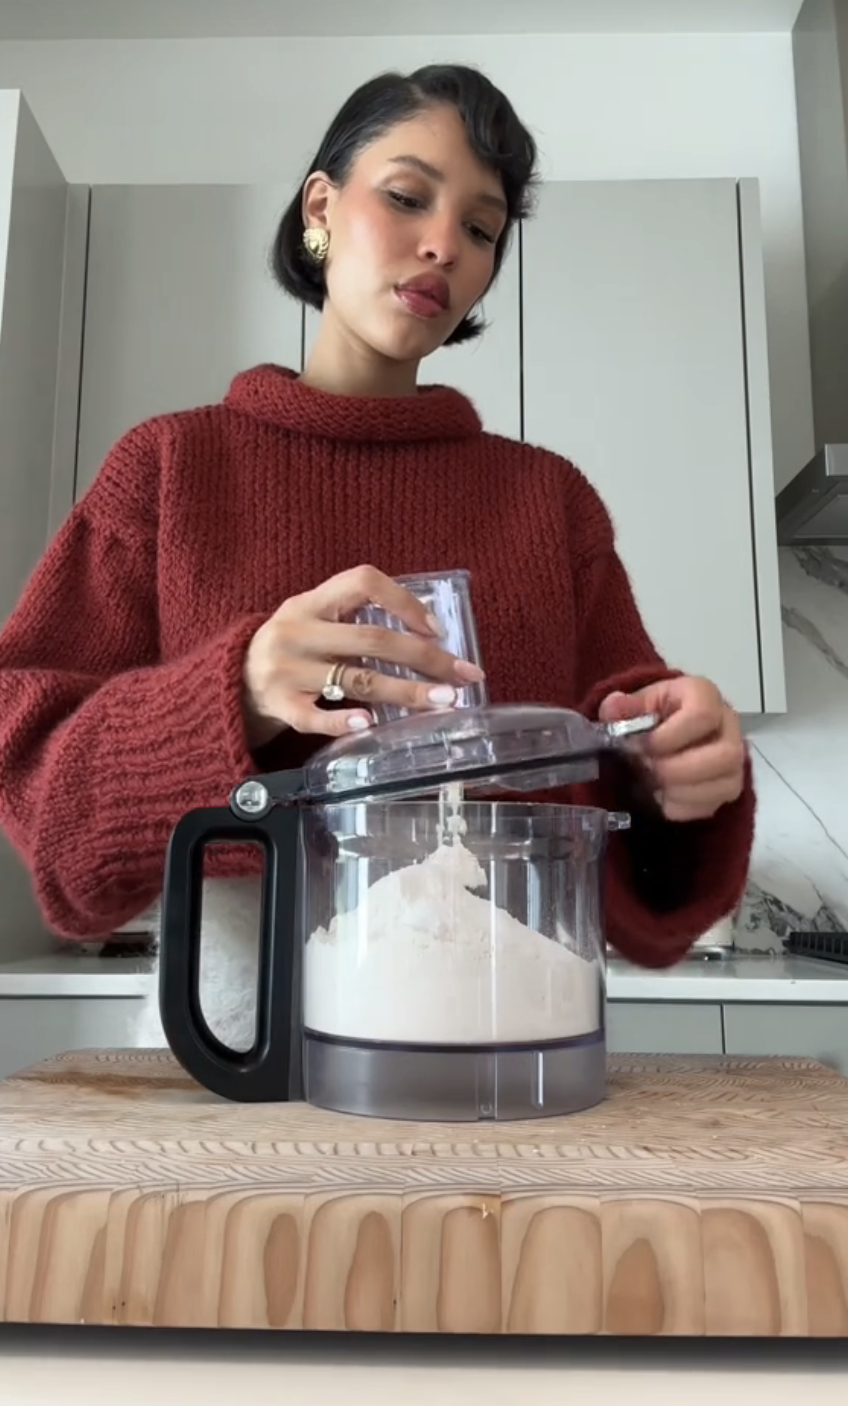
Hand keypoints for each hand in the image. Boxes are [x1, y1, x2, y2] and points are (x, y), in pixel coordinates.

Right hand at [242, 565, 484, 745]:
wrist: (230, 680)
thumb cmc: (291, 647)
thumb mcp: (313, 618)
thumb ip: (356, 618)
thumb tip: (430, 633)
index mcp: (311, 602)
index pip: (363, 582)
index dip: (404, 601)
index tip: (438, 629)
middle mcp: (298, 630)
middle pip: (372, 639)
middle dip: (425, 657)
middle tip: (463, 675)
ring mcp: (286, 670)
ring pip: (356, 680)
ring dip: (405, 692)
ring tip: (444, 701)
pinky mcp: (279, 706)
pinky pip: (315, 716)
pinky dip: (344, 720)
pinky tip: (372, 724)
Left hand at [598, 675, 745, 821]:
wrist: (666, 731)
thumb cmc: (653, 713)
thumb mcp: (636, 703)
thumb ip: (624, 707)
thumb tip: (614, 705)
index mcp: (705, 695)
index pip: (702, 715)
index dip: (668, 736)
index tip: (641, 746)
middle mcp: (729, 726)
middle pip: (726, 755)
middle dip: (678, 769)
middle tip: (647, 768)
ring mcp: (735, 760)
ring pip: (724, 786)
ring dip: (679, 791)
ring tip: (652, 782)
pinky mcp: (729, 788)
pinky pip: (711, 807)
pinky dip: (679, 807)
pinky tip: (660, 796)